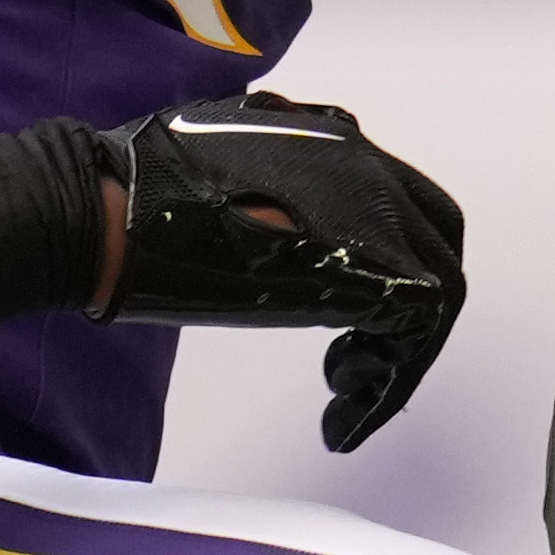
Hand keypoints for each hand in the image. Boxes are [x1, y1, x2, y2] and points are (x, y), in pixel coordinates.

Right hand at [99, 88, 473, 446]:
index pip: (394, 195)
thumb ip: (262, 182)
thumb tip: (261, 208)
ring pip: (436, 286)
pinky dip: (389, 382)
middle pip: (435, 235)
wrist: (118, 211)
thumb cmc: (139, 197)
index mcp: (328, 140)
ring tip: (342, 391)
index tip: (346, 304)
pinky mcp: (373, 267)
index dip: (384, 255)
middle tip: (359, 356)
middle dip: (409, 302)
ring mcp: (374, 211)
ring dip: (396, 350)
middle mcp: (364, 165)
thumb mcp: (217, 171)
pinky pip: (419, 328)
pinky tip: (341, 414)